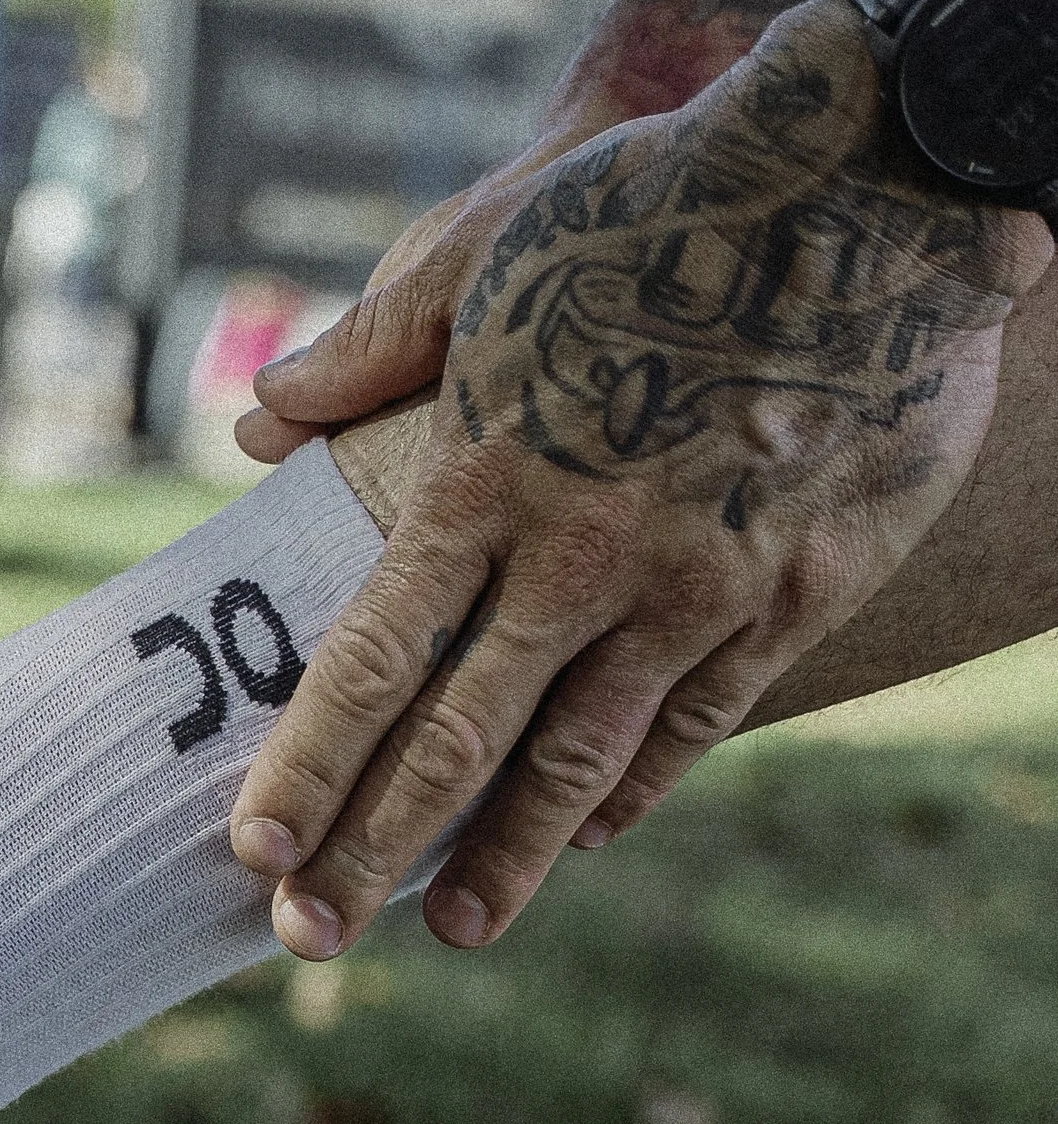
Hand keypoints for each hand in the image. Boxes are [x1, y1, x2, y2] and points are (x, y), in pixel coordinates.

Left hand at [224, 0, 1050, 954]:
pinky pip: (700, 716)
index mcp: (492, 480)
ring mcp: (698, 586)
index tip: (253, 848)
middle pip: (460, 738)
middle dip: (374, 848)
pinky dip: (636, 785)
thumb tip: (257, 418)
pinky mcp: (798, 590)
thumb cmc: (657, 200)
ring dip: (507, 853)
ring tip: (451, 928)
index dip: (309, 766)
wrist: (870, 187)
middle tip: (307, 936)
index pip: (375, 658)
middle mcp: (587, 557)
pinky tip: (587, 834)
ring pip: (582, 755)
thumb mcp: (490, 252)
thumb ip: (369, 350)